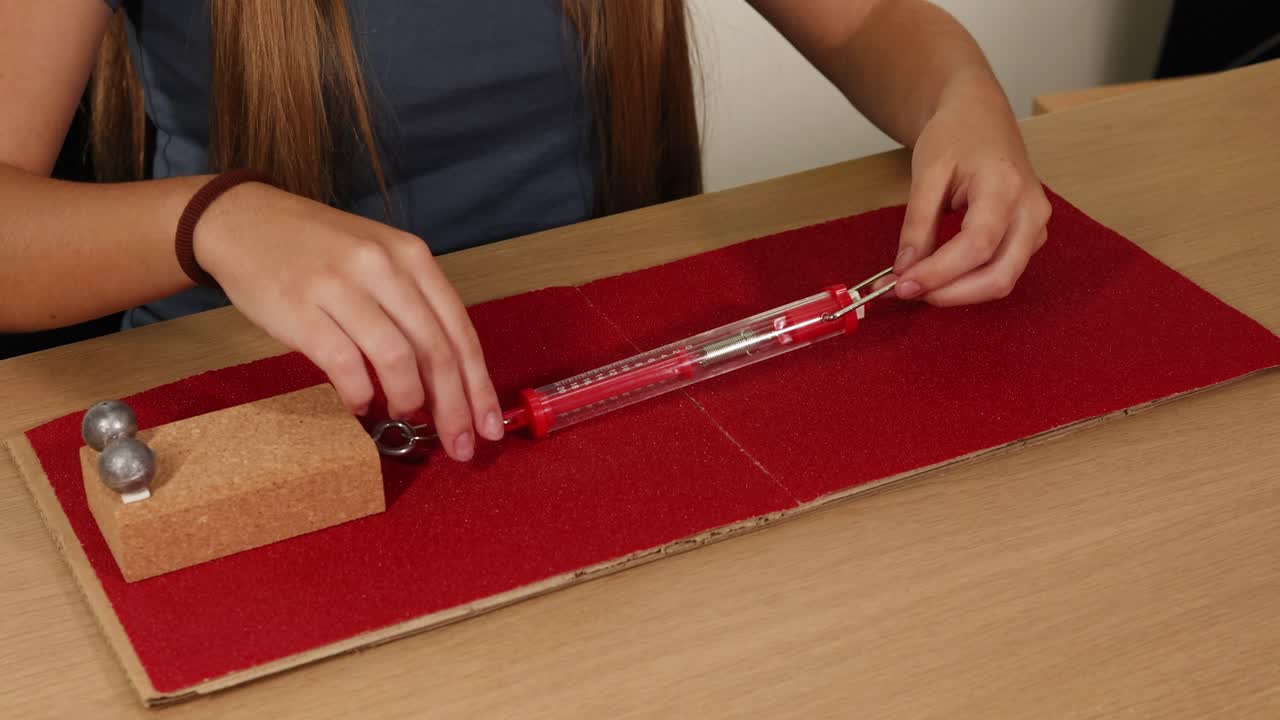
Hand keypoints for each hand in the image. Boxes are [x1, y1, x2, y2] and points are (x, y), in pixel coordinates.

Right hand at [194, 182, 502, 460]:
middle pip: (436, 350)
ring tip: (405, 416)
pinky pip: (344, 363)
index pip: (460, 330)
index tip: (490, 425)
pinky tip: (361, 403)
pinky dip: (360, 392)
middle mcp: (383, 267)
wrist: (243, 221)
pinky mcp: (299, 307)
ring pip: (396, 357)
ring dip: (408, 399)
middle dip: (455, 406)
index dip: (479, 385)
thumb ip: (413, 309)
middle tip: (460, 445)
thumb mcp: (379, 261)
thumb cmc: (319, 250)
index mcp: (412, 256)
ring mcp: (340, 285)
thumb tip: (447, 379)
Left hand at [883, 81, 1051, 305]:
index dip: (939, 273)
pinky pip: (1002, 271)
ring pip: (1003, 280)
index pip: (976, 246)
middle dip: (951, 294)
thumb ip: (917, 224)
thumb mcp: (927, 173)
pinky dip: (969, 283)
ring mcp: (1036, 226)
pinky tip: (938, 278)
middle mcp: (1031, 210)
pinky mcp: (1029, 237)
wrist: (981, 116)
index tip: (901, 285)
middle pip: (999, 275)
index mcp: (1006, 186)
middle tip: (907, 292)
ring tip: (918, 286)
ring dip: (959, 293)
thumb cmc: (956, 135)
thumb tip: (905, 270)